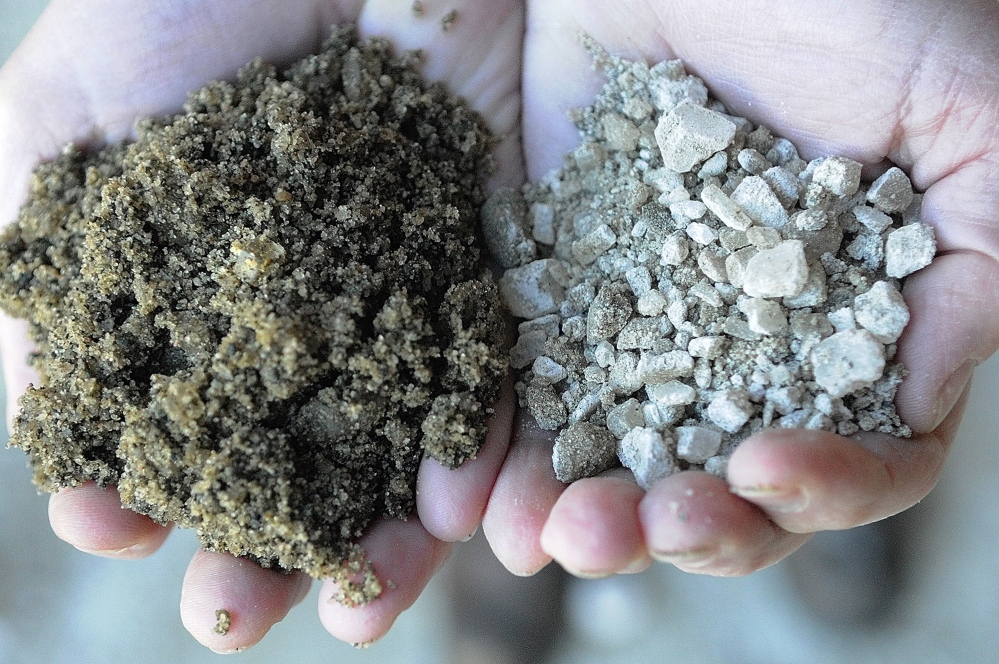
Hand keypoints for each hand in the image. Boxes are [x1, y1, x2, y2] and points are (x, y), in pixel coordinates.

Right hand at [0, 0, 522, 651]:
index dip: (142, 485)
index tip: (113, 530)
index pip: (178, 425)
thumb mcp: (73, 124)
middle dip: (263, 543)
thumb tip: (44, 424)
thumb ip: (48, 271)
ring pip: (395, 449)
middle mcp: (308, 320)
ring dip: (377, 537)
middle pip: (291, 461)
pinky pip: (488, 378)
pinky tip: (448, 508)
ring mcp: (403, 301)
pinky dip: (469, 448)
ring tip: (357, 610)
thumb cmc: (186, 3)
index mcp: (206, 301)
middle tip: (233, 613)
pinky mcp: (493, 272)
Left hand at [484, 0, 998, 578]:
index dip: (819, 487)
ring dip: (574, 511)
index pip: (855, 459)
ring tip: (533, 538)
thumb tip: (918, 402)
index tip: (763, 467)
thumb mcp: (970, 122)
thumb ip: (971, 272)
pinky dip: (497, 442)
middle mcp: (743, 349)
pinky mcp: (550, 279)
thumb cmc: (866, 2)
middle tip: (624, 531)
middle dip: (674, 523)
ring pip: (611, 453)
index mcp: (847, 334)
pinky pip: (520, 378)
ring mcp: (641, 321)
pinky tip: (468, 490)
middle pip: (717, 483)